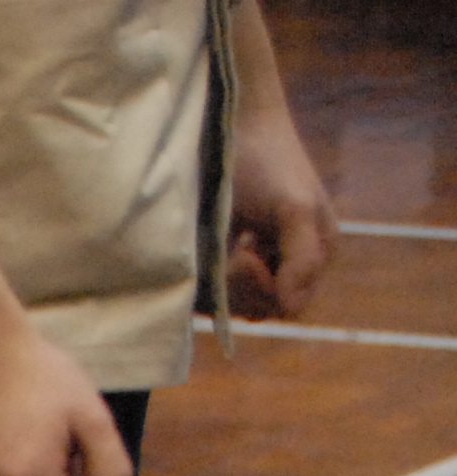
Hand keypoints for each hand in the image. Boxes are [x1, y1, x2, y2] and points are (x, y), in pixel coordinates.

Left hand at [227, 114, 336, 320]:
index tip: (244, 256)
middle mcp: (287, 262)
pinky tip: (207, 243)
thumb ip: (302, 258)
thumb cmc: (268, 162)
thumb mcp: (294, 209)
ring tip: (220, 241)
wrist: (234, 124)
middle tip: (230, 248)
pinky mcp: (223, 253)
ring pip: (233, 303)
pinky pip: (211, 288)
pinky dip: (203, 276)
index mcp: (315, 254)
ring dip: (220, 281)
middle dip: (240, 287)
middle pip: (260, 309)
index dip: (264, 292)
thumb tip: (289, 307)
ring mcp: (255, 258)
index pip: (289, 307)